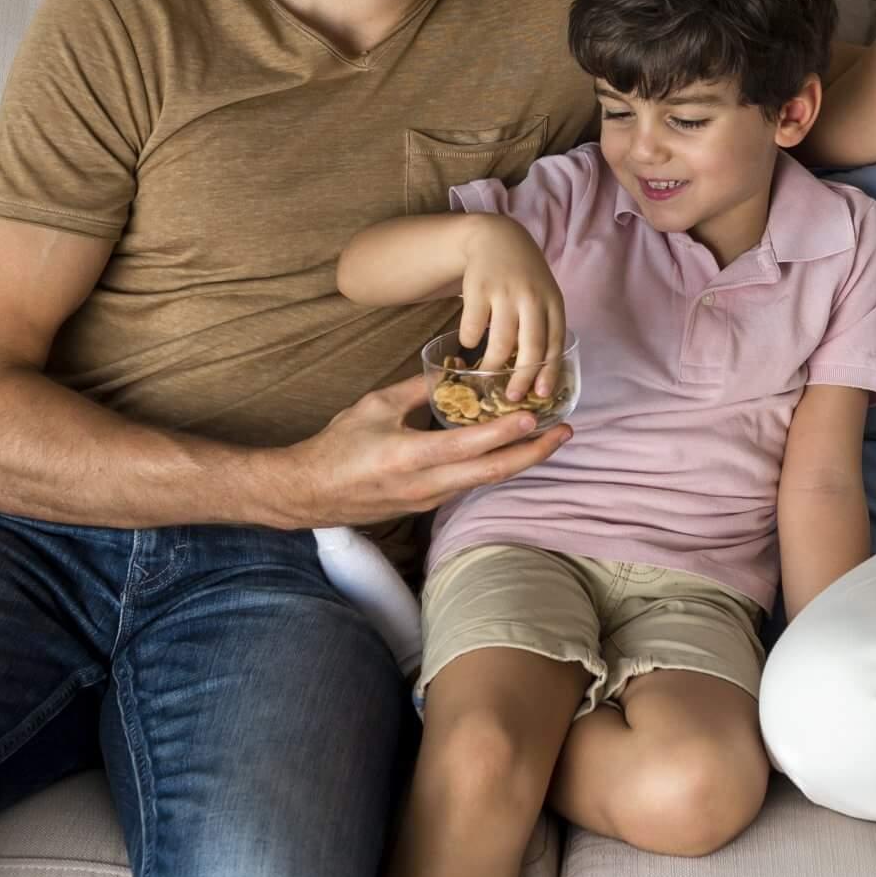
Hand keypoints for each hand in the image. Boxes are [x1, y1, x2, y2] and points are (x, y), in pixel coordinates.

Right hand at [270, 373, 571, 527]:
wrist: (311, 492)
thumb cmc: (338, 445)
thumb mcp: (374, 406)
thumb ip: (416, 389)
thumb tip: (453, 370)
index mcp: (408, 456)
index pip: (468, 446)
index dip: (505, 433)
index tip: (535, 416)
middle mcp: (424, 484)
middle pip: (491, 473)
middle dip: (533, 453)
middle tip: (565, 431)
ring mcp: (428, 500)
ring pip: (485, 481)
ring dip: (520, 461)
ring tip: (549, 438)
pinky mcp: (427, 506)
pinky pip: (470, 484)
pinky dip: (496, 467)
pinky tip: (512, 451)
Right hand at [458, 217, 567, 401]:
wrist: (497, 237)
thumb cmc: (524, 277)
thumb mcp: (544, 295)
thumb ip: (545, 327)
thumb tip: (541, 376)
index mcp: (552, 302)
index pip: (555, 343)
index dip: (549, 371)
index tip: (542, 394)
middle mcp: (532, 297)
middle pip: (531, 347)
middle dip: (522, 377)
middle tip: (512, 397)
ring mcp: (505, 292)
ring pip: (500, 342)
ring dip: (492, 365)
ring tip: (486, 376)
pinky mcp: (479, 288)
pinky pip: (473, 328)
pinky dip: (470, 340)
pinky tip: (470, 343)